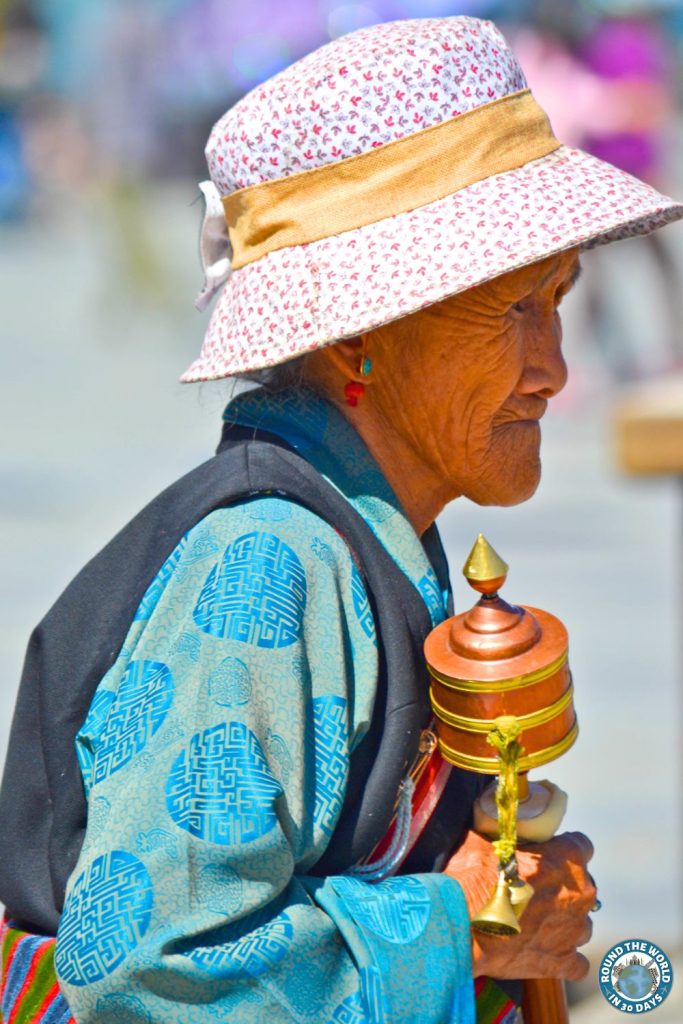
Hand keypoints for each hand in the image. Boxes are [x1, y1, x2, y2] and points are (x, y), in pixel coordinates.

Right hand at [444, 829, 595, 980]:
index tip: (547, 856)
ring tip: (533, 924)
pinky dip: (563, 958)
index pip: (582, 846)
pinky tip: (541, 951)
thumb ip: (503, 836)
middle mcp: (580, 893)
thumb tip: (496, 830)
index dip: (563, 850)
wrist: (459, 924)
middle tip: (532, 893)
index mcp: (567, 857)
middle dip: (562, 889)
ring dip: (562, 923)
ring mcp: (575, 930)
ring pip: (580, 924)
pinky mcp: (564, 962)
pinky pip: (577, 963)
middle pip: (583, 887)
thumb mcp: (484, 840)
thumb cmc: (471, 878)